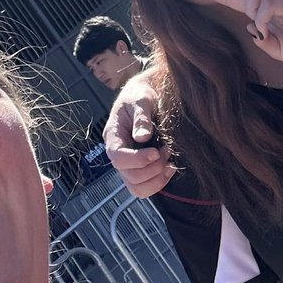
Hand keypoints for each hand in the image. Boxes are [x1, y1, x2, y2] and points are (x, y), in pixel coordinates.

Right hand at [102, 71, 174, 197]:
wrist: (144, 96)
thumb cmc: (140, 95)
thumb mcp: (140, 99)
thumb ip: (141, 117)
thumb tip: (142, 137)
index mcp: (113, 136)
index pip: (118, 157)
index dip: (137, 159)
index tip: (155, 152)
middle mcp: (118, 153)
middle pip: (129, 176)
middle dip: (152, 168)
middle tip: (166, 152)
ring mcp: (128, 164)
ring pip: (137, 188)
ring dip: (156, 179)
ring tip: (169, 163)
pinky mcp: (139, 169)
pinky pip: (145, 187)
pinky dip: (159, 183)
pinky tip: (170, 168)